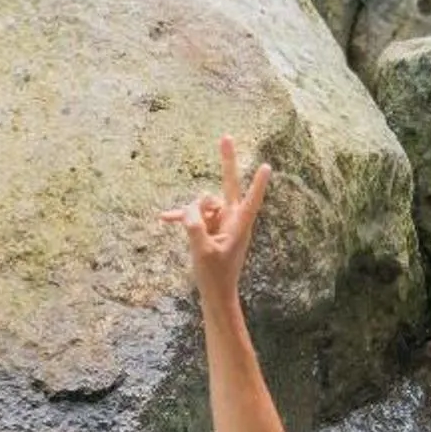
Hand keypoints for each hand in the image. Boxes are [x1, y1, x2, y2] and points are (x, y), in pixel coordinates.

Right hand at [160, 135, 271, 299]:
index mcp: (239, 226)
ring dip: (192, 215)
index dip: (257, 183)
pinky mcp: (208, 228)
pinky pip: (193, 216)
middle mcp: (232, 220)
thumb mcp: (202, 251)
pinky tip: (163, 218)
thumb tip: (189, 208)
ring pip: (203, 204)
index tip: (266, 166)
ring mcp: (220, 223)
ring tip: (197, 239)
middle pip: (228, 186)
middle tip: (226, 137)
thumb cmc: (215, 276)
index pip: (251, 200)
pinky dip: (181, 217)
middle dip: (226, 162)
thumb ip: (195, 226)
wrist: (215, 295)